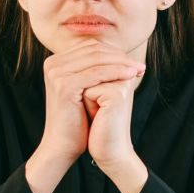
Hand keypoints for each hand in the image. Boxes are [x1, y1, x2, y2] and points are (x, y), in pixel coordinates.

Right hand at [41, 43, 143, 161]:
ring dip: (122, 63)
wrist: (63, 145)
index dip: (114, 52)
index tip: (134, 62)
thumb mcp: (86, 91)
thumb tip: (118, 55)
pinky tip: (130, 76)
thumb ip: (95, 71)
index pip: (91, 47)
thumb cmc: (78, 121)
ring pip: (97, 60)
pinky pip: (96, 73)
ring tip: (139, 70)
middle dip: (120, 56)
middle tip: (140, 65)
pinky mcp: (64, 84)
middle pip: (94, 50)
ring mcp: (56, 73)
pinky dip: (116, 72)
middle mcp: (53, 64)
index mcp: (57, 62)